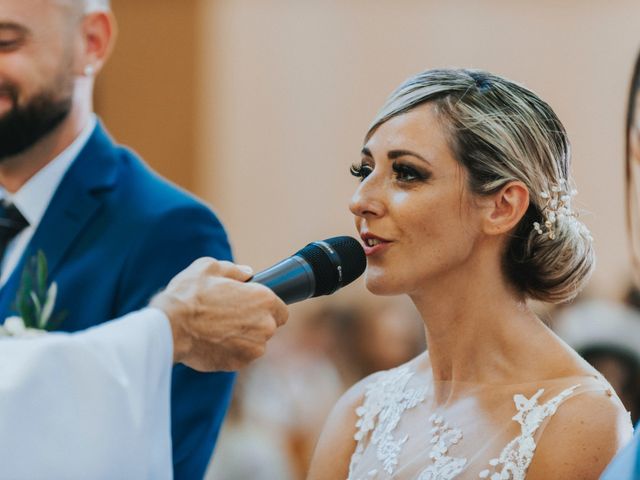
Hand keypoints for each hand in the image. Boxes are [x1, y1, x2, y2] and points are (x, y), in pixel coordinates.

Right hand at [150, 258, 287, 370]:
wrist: (170, 328)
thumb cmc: (189, 294)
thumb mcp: (209, 268)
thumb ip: (234, 269)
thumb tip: (247, 273)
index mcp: (264, 300)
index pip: (282, 309)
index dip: (269, 308)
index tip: (254, 307)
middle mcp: (265, 326)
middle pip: (269, 327)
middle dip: (255, 322)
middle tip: (231, 315)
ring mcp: (253, 348)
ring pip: (255, 343)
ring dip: (244, 338)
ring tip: (219, 329)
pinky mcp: (239, 364)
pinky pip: (241, 356)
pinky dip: (231, 351)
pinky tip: (213, 341)